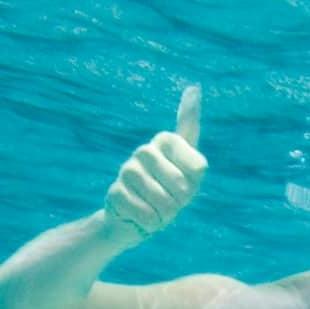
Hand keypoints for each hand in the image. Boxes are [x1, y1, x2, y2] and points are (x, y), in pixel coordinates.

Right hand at [105, 86, 205, 241]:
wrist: (141, 221)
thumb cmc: (173, 194)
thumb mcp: (192, 172)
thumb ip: (191, 133)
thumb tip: (194, 86)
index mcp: (166, 142)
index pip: (192, 155)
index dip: (194, 174)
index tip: (191, 178)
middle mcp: (145, 151)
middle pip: (179, 183)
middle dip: (181, 200)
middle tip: (174, 202)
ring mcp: (128, 170)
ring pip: (161, 199)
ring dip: (166, 213)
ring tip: (159, 210)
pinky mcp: (116, 192)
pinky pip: (144, 212)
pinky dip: (150, 221)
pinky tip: (144, 217)